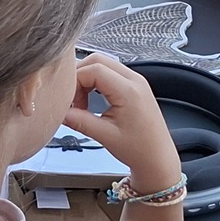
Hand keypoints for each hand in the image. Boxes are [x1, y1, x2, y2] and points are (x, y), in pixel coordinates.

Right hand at [64, 55, 179, 195]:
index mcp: (129, 91)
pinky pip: (111, 73)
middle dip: (79, 76)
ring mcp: (136, 81)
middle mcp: (135, 80)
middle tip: (72, 99)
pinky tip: (92, 101)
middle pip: (97, 60)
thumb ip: (79, 121)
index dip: (75, 81)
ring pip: (103, 64)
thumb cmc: (140, 150)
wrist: (158, 160)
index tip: (68, 99)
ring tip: (82, 104)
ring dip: (87, 79)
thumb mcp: (105, 136)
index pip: (93, 69)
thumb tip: (60, 111)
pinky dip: (96, 82)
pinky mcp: (135, 86)